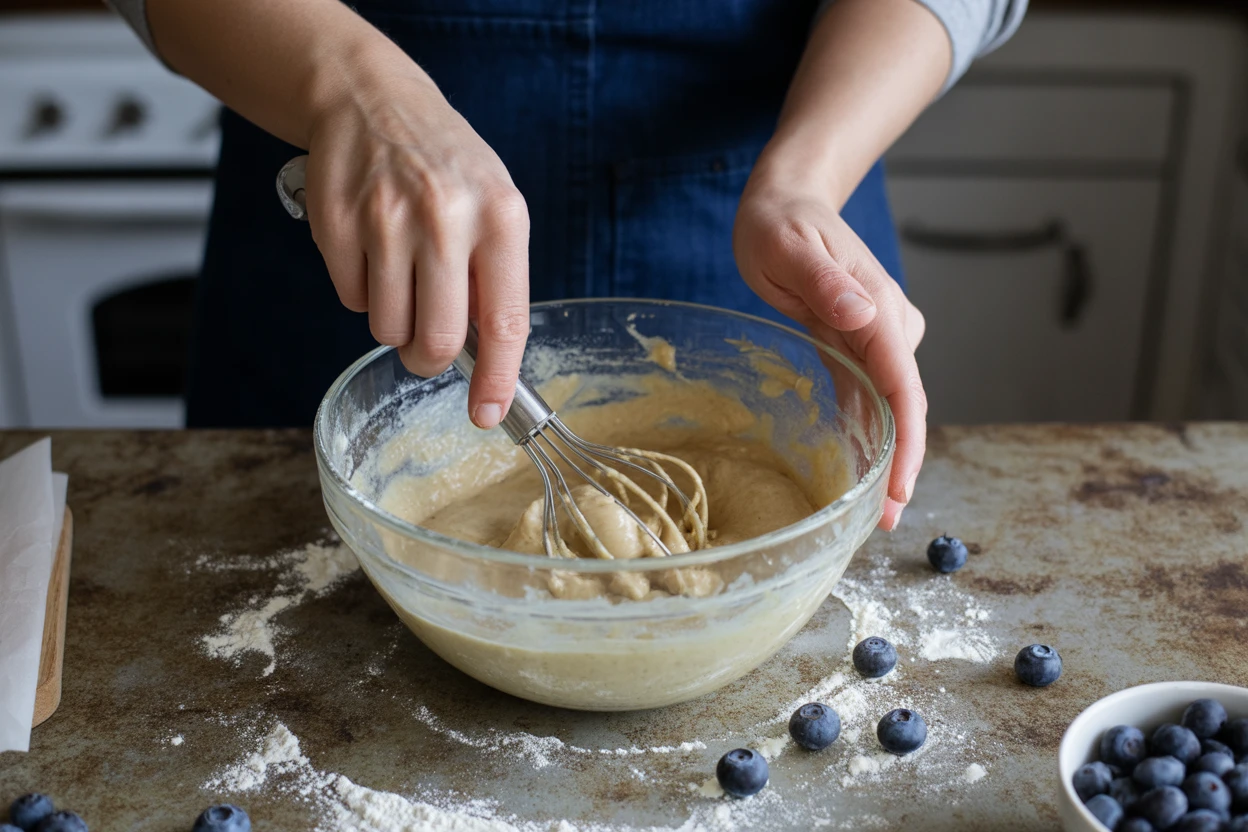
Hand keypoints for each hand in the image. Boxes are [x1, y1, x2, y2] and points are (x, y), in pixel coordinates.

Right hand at [303, 69, 529, 428]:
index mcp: (501, 219)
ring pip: (387, 328)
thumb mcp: (494, 206)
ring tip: (401, 276)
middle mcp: (446, 219)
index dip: (497, 381)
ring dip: (394, 322)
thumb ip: (495, 279)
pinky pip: (350, 298)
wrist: (372, 100)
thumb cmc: (445, 166)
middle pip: (437, 341)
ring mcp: (386, 220)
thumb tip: (489, 363)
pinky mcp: (337, 223)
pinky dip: (361, 290)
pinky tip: (370, 249)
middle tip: (427, 347)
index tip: (489, 417)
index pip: (504, 323)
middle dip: (430, 359)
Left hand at [734, 173, 925, 530]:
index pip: (901, 384)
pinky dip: (867, 432)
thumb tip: (867, 315)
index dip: (906, 440)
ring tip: (874, 512)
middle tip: (885, 522)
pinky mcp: (856, 341)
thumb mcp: (791, 246)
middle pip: (903, 404)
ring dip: (886, 455)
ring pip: (889, 404)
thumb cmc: (781, 221)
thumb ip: (827, 281)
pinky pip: (867, 394)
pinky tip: (858, 469)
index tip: (899, 486)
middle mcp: (886, 325)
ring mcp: (875, 335)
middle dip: (901, 463)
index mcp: (878, 309)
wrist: (788, 200)